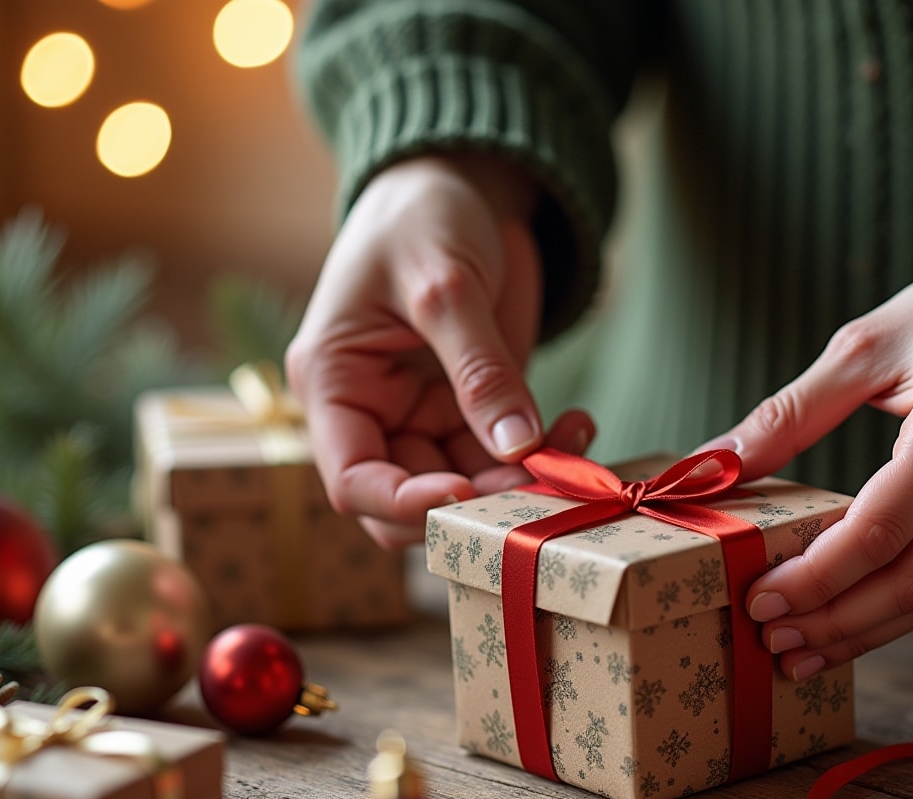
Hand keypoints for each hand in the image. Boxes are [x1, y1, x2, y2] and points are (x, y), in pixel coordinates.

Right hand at [285, 153, 594, 547]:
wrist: (458, 181)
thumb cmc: (423, 216)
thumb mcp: (446, 285)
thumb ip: (479, 368)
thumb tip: (517, 447)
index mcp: (333, 386)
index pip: (354, 482)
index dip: (406, 504)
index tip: (468, 493)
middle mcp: (372, 415)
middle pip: (412, 501)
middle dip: (475, 501)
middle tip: (538, 482)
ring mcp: (423, 417)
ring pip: (467, 489)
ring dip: (520, 484)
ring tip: (575, 447)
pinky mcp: (471, 411)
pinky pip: (502, 460)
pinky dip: (542, 455)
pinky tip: (579, 428)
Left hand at [705, 251, 912, 676]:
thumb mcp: (869, 344)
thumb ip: (790, 412)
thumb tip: (710, 462)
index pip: (875, 534)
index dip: (813, 579)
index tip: (757, 598)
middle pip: (907, 585)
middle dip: (831, 622)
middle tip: (769, 639)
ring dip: (865, 632)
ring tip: (802, 650)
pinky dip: (908, 610)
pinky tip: (859, 622)